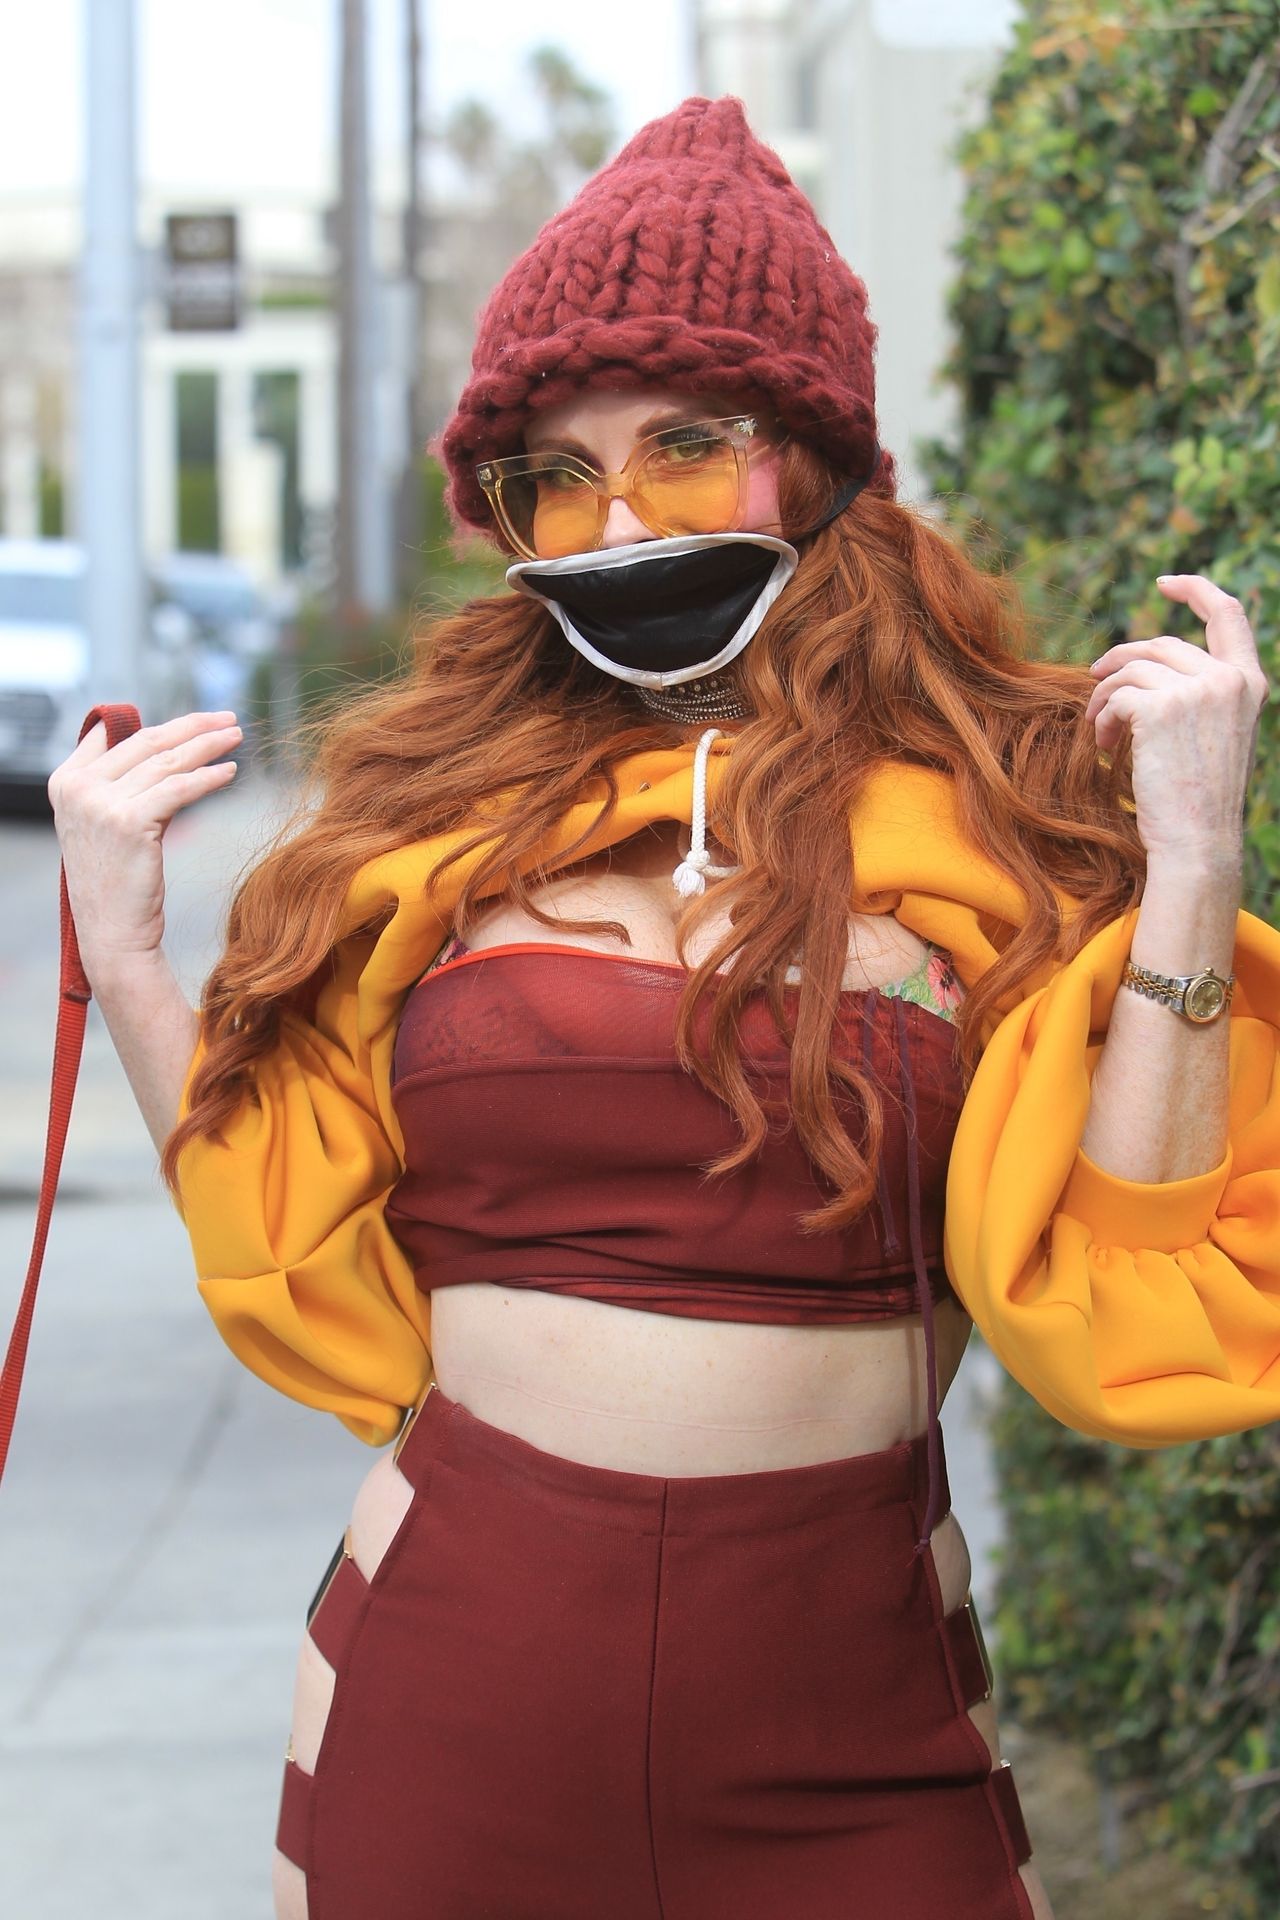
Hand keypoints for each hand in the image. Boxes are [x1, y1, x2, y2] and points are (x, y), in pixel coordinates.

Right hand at [47, 710, 241, 972]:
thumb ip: (122, 786)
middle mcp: (78, 787)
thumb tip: (167, 751)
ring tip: (237, 737)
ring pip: (167, 761)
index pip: (116, 735)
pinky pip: (180, 788)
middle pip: (146, 741)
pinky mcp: (130, 821)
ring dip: (208, 745)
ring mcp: (100, 803)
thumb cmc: (117, 882)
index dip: (161, 724)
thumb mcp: (106, 825)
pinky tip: (230, 772)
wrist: (113, 934)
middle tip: (228, 719)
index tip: (197, 719)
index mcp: (65, 782)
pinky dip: (209, 777)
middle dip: (193, 726)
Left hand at [1083, 574, 1267, 869]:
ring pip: (1132, 669)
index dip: (1195, 590)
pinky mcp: (1161, 707)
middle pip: (1159, 644)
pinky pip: (1115, 696)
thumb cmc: (1198, 797)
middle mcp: (1228, 679)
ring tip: (1102, 727)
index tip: (1164, 583)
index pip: (1228, 614)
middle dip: (1120, 662)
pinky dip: (1102, 718)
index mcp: (1249, 681)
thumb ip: (1199, 692)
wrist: (1196, 839)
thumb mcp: (1215, 733)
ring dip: (1105, 695)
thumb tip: (1147, 660)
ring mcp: (1197, 689)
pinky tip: (1107, 745)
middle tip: (1094, 681)